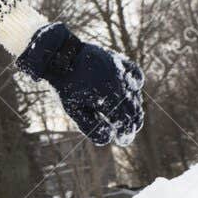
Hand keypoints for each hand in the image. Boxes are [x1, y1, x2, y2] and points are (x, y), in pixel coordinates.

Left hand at [17, 22, 144, 146]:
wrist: (60, 57)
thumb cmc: (66, 85)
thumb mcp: (74, 110)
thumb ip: (91, 127)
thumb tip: (109, 138)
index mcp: (106, 97)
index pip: (123, 121)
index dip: (125, 133)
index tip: (122, 140)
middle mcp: (117, 83)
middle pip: (133, 109)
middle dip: (133, 123)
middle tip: (130, 132)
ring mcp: (120, 71)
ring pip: (135, 93)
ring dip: (135, 107)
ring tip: (132, 118)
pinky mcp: (119, 60)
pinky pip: (136, 72)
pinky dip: (137, 83)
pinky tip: (133, 92)